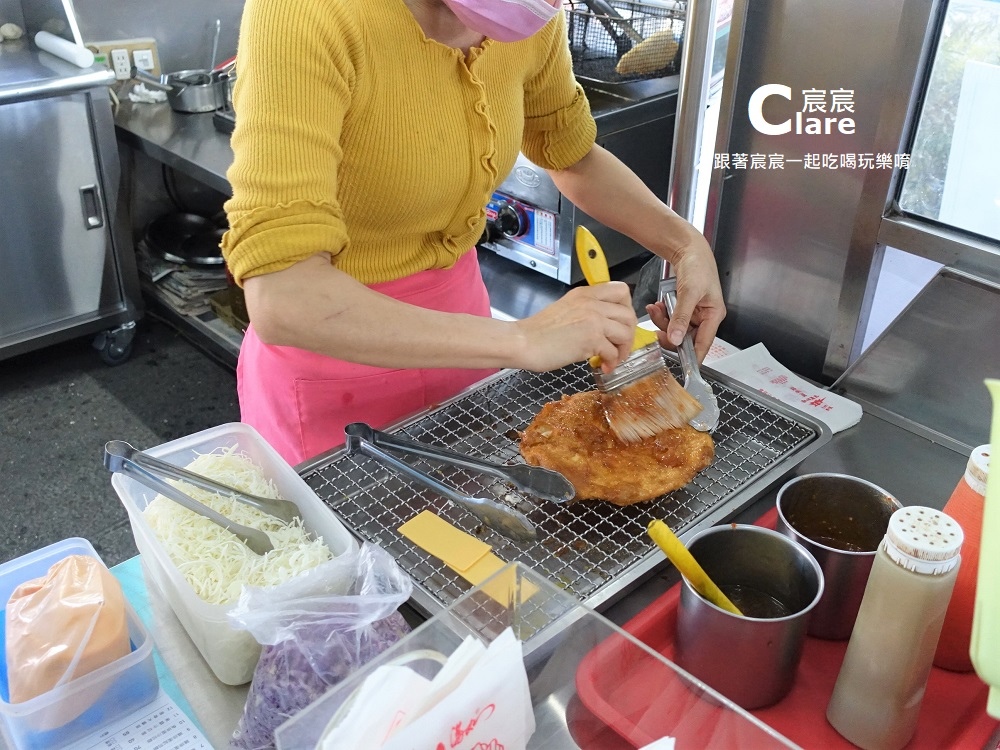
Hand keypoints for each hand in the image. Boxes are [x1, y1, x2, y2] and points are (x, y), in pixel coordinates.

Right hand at [512, 281, 636, 371]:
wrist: (523, 342)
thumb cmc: (539, 331)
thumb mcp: (566, 309)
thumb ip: (586, 310)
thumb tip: (604, 325)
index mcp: (585, 294)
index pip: (621, 290)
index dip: (627, 308)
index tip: (620, 324)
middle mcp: (592, 303)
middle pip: (628, 315)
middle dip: (629, 334)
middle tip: (620, 346)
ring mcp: (593, 320)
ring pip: (625, 333)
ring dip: (623, 350)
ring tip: (612, 359)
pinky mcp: (591, 339)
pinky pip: (613, 352)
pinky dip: (612, 362)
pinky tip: (603, 367)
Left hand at [646, 233, 725, 361]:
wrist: (688, 250)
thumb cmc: (698, 266)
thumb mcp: (689, 293)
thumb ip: (682, 317)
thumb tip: (676, 338)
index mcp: (714, 316)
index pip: (704, 345)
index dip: (693, 358)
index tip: (685, 371)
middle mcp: (705, 317)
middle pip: (685, 338)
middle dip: (669, 332)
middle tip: (658, 327)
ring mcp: (693, 314)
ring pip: (675, 329)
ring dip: (663, 321)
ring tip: (657, 307)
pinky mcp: (683, 309)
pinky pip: (671, 319)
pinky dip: (662, 313)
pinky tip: (658, 304)